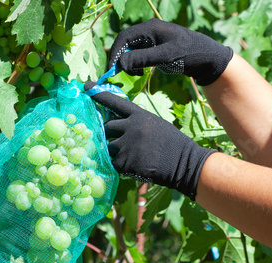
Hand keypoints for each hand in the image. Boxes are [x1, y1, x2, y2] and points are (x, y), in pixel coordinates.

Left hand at [85, 81, 215, 199]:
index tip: (86, 86)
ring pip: (108, 147)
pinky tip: (136, 166)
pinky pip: (113, 162)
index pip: (114, 102)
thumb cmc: (173, 145)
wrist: (185, 164)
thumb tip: (117, 126)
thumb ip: (135, 123)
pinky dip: (121, 165)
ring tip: (134, 156)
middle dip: (110, 134)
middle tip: (124, 142)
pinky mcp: (124, 162)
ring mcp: (126, 145)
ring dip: (116, 152)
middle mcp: (130, 127)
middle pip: (107, 127)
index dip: (99, 94)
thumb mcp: (155, 125)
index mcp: (139, 115)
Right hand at [109, 18, 232, 85]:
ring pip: (131, 50)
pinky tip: (140, 73)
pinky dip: (135, 64)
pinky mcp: (155, 48)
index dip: (115, 53)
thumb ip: (143, 59)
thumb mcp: (166, 57)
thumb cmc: (189, 55)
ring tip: (134, 74)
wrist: (207, 58)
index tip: (111, 70)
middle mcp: (149, 31)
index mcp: (151, 28)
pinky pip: (138, 54)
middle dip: (120, 59)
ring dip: (127, 62)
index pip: (124, 38)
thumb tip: (121, 63)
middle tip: (117, 74)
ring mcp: (152, 39)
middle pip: (125, 43)